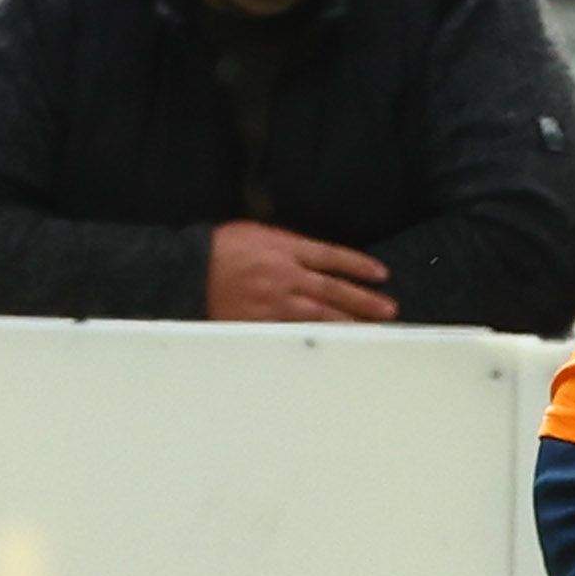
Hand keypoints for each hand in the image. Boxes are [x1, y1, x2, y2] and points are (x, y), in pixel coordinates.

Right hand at [204, 222, 396, 324]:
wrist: (184, 271)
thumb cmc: (220, 248)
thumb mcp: (258, 233)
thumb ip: (291, 245)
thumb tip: (322, 258)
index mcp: (283, 248)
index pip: (331, 257)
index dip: (358, 265)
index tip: (381, 274)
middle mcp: (283, 275)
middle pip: (332, 290)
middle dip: (364, 301)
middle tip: (390, 310)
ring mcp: (272, 301)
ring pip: (319, 314)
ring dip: (349, 322)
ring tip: (373, 330)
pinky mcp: (259, 321)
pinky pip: (294, 330)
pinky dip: (317, 336)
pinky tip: (335, 342)